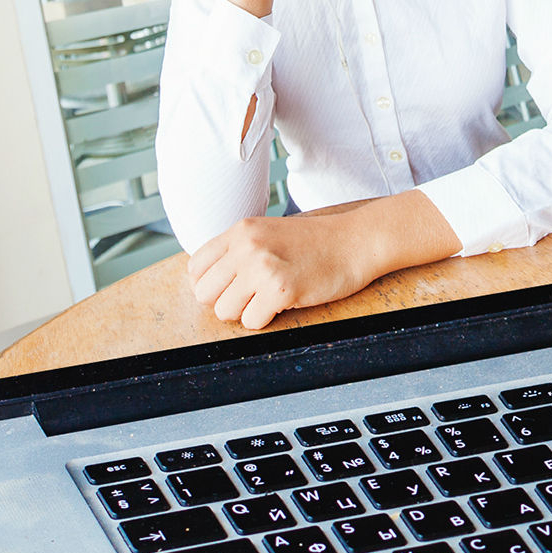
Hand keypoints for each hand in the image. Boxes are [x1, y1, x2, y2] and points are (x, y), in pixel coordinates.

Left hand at [186, 209, 380, 330]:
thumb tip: (208, 282)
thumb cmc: (315, 242)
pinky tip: (282, 304)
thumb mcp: (268, 232)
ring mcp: (262, 268)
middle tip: (249, 298)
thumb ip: (237, 250)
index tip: (229, 289)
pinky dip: (265, 320)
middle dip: (224, 302)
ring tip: (266, 300)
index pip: (196, 268)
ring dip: (244, 313)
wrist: (354, 242)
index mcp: (240, 231)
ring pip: (224, 311)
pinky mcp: (281, 290)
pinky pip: (251, 322)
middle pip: (204, 293)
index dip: (210, 285)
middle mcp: (246, 247)